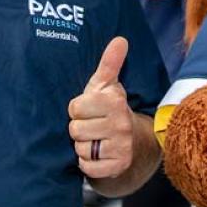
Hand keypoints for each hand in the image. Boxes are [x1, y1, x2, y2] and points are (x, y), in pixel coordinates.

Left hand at [67, 37, 133, 178]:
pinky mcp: (118, 166)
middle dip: (80, 129)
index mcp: (115, 101)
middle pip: (75, 130)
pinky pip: (88, 167)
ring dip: (83, 147)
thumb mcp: (107, 85)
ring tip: (95, 139)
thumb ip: (109, 63)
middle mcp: (121, 123)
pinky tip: (97, 155)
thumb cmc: (109, 109)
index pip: (74, 108)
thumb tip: (120, 39)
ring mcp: (122, 146)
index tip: (90, 109)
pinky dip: (88, 164)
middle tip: (92, 126)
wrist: (132, 140)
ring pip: (80, 149)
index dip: (78, 109)